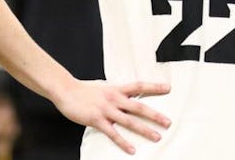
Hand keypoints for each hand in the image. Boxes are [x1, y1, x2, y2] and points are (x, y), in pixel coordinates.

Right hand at [54, 80, 171, 154]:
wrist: (66, 90)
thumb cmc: (84, 89)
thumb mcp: (104, 86)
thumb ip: (116, 91)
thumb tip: (126, 93)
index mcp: (116, 89)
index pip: (139, 86)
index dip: (154, 86)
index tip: (168, 88)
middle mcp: (114, 98)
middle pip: (139, 107)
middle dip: (155, 115)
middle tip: (168, 122)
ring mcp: (106, 109)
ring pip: (129, 121)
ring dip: (144, 130)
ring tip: (157, 137)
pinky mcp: (97, 120)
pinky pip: (113, 133)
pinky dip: (123, 142)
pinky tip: (132, 149)